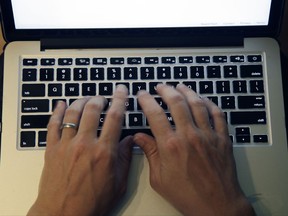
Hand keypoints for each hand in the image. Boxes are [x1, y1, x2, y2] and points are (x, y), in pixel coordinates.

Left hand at [28, 85, 132, 215]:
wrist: (63, 215)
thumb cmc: (92, 202)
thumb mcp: (118, 183)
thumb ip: (125, 158)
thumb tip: (129, 140)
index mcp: (104, 152)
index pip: (115, 117)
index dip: (120, 100)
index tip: (121, 91)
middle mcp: (85, 144)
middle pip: (92, 110)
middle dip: (100, 99)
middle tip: (103, 97)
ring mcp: (66, 145)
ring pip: (73, 113)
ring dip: (81, 101)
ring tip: (87, 99)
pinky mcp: (52, 149)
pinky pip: (53, 124)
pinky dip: (57, 111)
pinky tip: (61, 104)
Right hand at [134, 84, 254, 215]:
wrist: (216, 206)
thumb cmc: (188, 195)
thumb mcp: (159, 178)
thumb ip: (150, 154)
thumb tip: (140, 138)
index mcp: (170, 146)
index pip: (155, 114)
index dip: (146, 101)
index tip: (142, 95)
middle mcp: (189, 136)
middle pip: (176, 102)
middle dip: (166, 90)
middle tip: (161, 87)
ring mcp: (207, 136)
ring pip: (197, 104)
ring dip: (187, 92)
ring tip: (180, 86)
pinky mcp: (222, 139)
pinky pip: (217, 114)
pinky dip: (210, 103)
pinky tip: (204, 99)